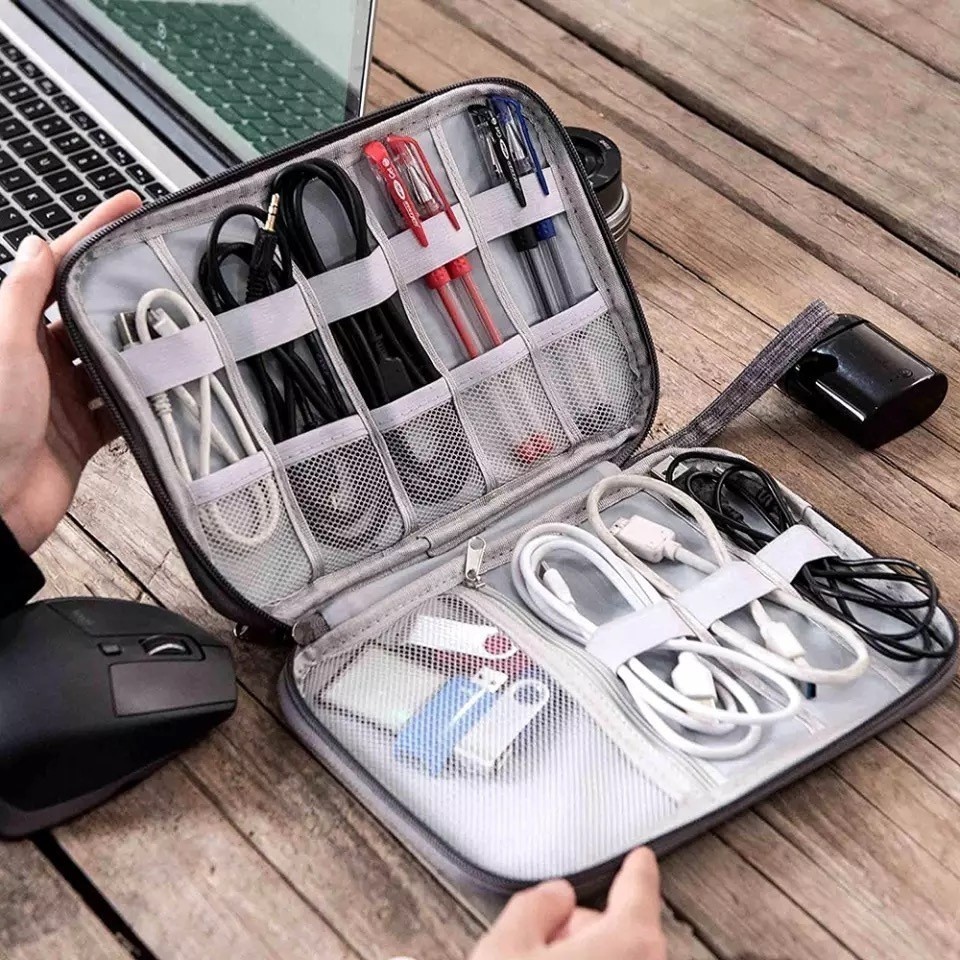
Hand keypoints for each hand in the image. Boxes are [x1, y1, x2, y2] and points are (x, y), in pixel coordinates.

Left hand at [0, 192, 142, 552]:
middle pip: (93, 316)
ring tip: (178, 337)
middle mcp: (39, 359)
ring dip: (142, 353)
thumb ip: (22, 293)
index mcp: (16, 329)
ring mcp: (62, 397)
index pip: (59, 269)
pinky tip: (165, 392)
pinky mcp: (82, 434)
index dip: (93, 235)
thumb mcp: (2, 343)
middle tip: (168, 281)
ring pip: (113, 362)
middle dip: (128, 298)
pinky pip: (121, 410)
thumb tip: (36, 246)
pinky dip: (143, 402)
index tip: (127, 209)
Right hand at [470, 848, 665, 959]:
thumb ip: (534, 906)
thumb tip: (552, 897)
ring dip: (589, 953)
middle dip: (590, 925)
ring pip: (619, 957)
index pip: (639, 890)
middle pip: (626, 931)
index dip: (637, 869)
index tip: (641, 857)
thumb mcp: (506, 946)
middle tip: (549, 934)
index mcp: (628, 943)